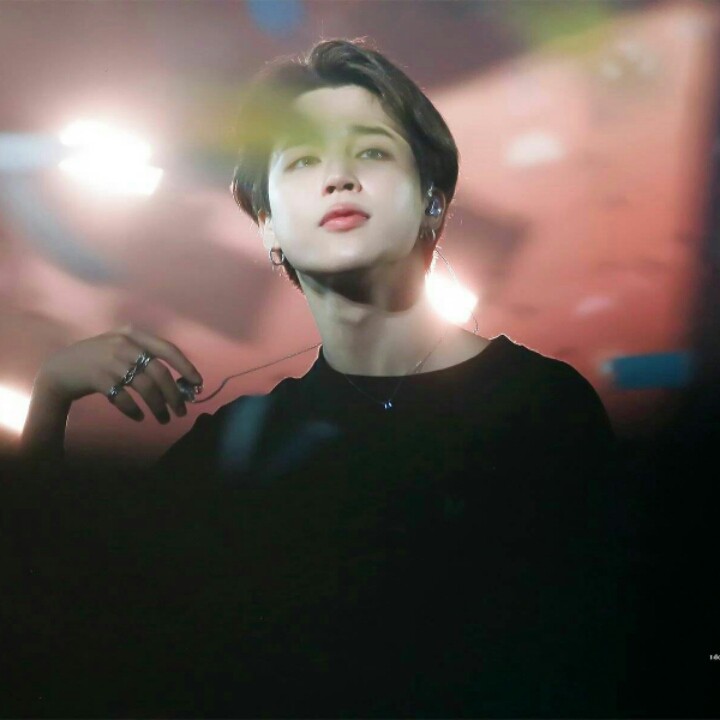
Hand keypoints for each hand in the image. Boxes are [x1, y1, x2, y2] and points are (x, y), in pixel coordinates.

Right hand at [37, 326, 203, 423]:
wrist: (61, 369)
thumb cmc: (100, 361)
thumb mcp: (122, 348)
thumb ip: (147, 358)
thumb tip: (182, 382)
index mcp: (133, 334)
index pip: (167, 349)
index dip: (186, 366)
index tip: (198, 383)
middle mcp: (123, 344)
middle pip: (159, 372)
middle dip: (174, 394)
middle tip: (182, 411)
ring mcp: (109, 360)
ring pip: (145, 387)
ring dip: (158, 406)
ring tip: (165, 419)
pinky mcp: (97, 378)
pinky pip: (124, 398)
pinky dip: (134, 410)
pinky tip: (140, 417)